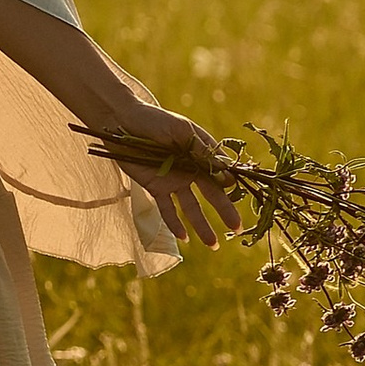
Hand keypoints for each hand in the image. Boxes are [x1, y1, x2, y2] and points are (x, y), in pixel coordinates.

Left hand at [89, 106, 236, 247]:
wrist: (122, 121)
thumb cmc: (154, 120)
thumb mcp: (182, 131)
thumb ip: (204, 153)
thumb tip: (227, 176)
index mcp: (202, 153)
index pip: (222, 173)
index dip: (232, 186)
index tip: (242, 198)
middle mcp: (191, 169)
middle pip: (212, 194)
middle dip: (225, 211)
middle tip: (237, 229)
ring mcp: (174, 180)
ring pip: (191, 208)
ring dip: (202, 226)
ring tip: (213, 245)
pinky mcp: (156, 187)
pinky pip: (167, 209)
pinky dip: (174, 224)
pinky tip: (184, 238)